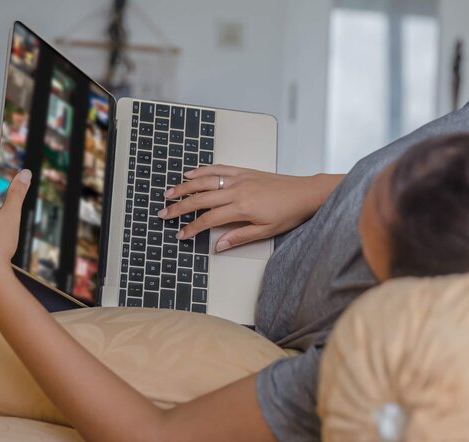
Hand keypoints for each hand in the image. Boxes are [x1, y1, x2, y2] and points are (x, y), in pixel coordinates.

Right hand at [160, 165, 342, 250]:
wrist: (305, 193)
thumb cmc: (289, 213)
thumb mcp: (266, 231)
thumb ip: (240, 237)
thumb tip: (218, 246)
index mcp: (241, 208)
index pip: (208, 219)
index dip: (192, 228)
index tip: (180, 235)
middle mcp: (237, 190)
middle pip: (200, 199)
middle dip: (179, 207)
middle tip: (163, 213)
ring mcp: (239, 178)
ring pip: (205, 181)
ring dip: (185, 186)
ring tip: (169, 192)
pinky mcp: (244, 171)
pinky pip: (219, 169)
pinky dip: (203, 170)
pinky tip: (191, 172)